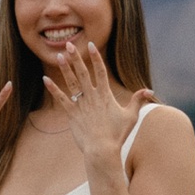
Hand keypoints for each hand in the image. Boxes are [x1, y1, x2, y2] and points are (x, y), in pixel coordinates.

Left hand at [42, 40, 151, 166]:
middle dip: (76, 57)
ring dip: (65, 68)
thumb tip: (149, 90)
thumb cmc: (117, 134)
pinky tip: (45, 79)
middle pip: (83, 72)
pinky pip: (61, 99)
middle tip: (70, 44)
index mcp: (105, 95)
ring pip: (71, 82)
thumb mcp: (131, 116)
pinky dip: (53, 89)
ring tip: (59, 55)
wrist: (102, 149)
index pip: (100, 71)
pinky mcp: (71, 114)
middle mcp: (92, 97)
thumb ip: (138, 100)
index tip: (91, 45)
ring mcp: (81, 105)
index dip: (95, 57)